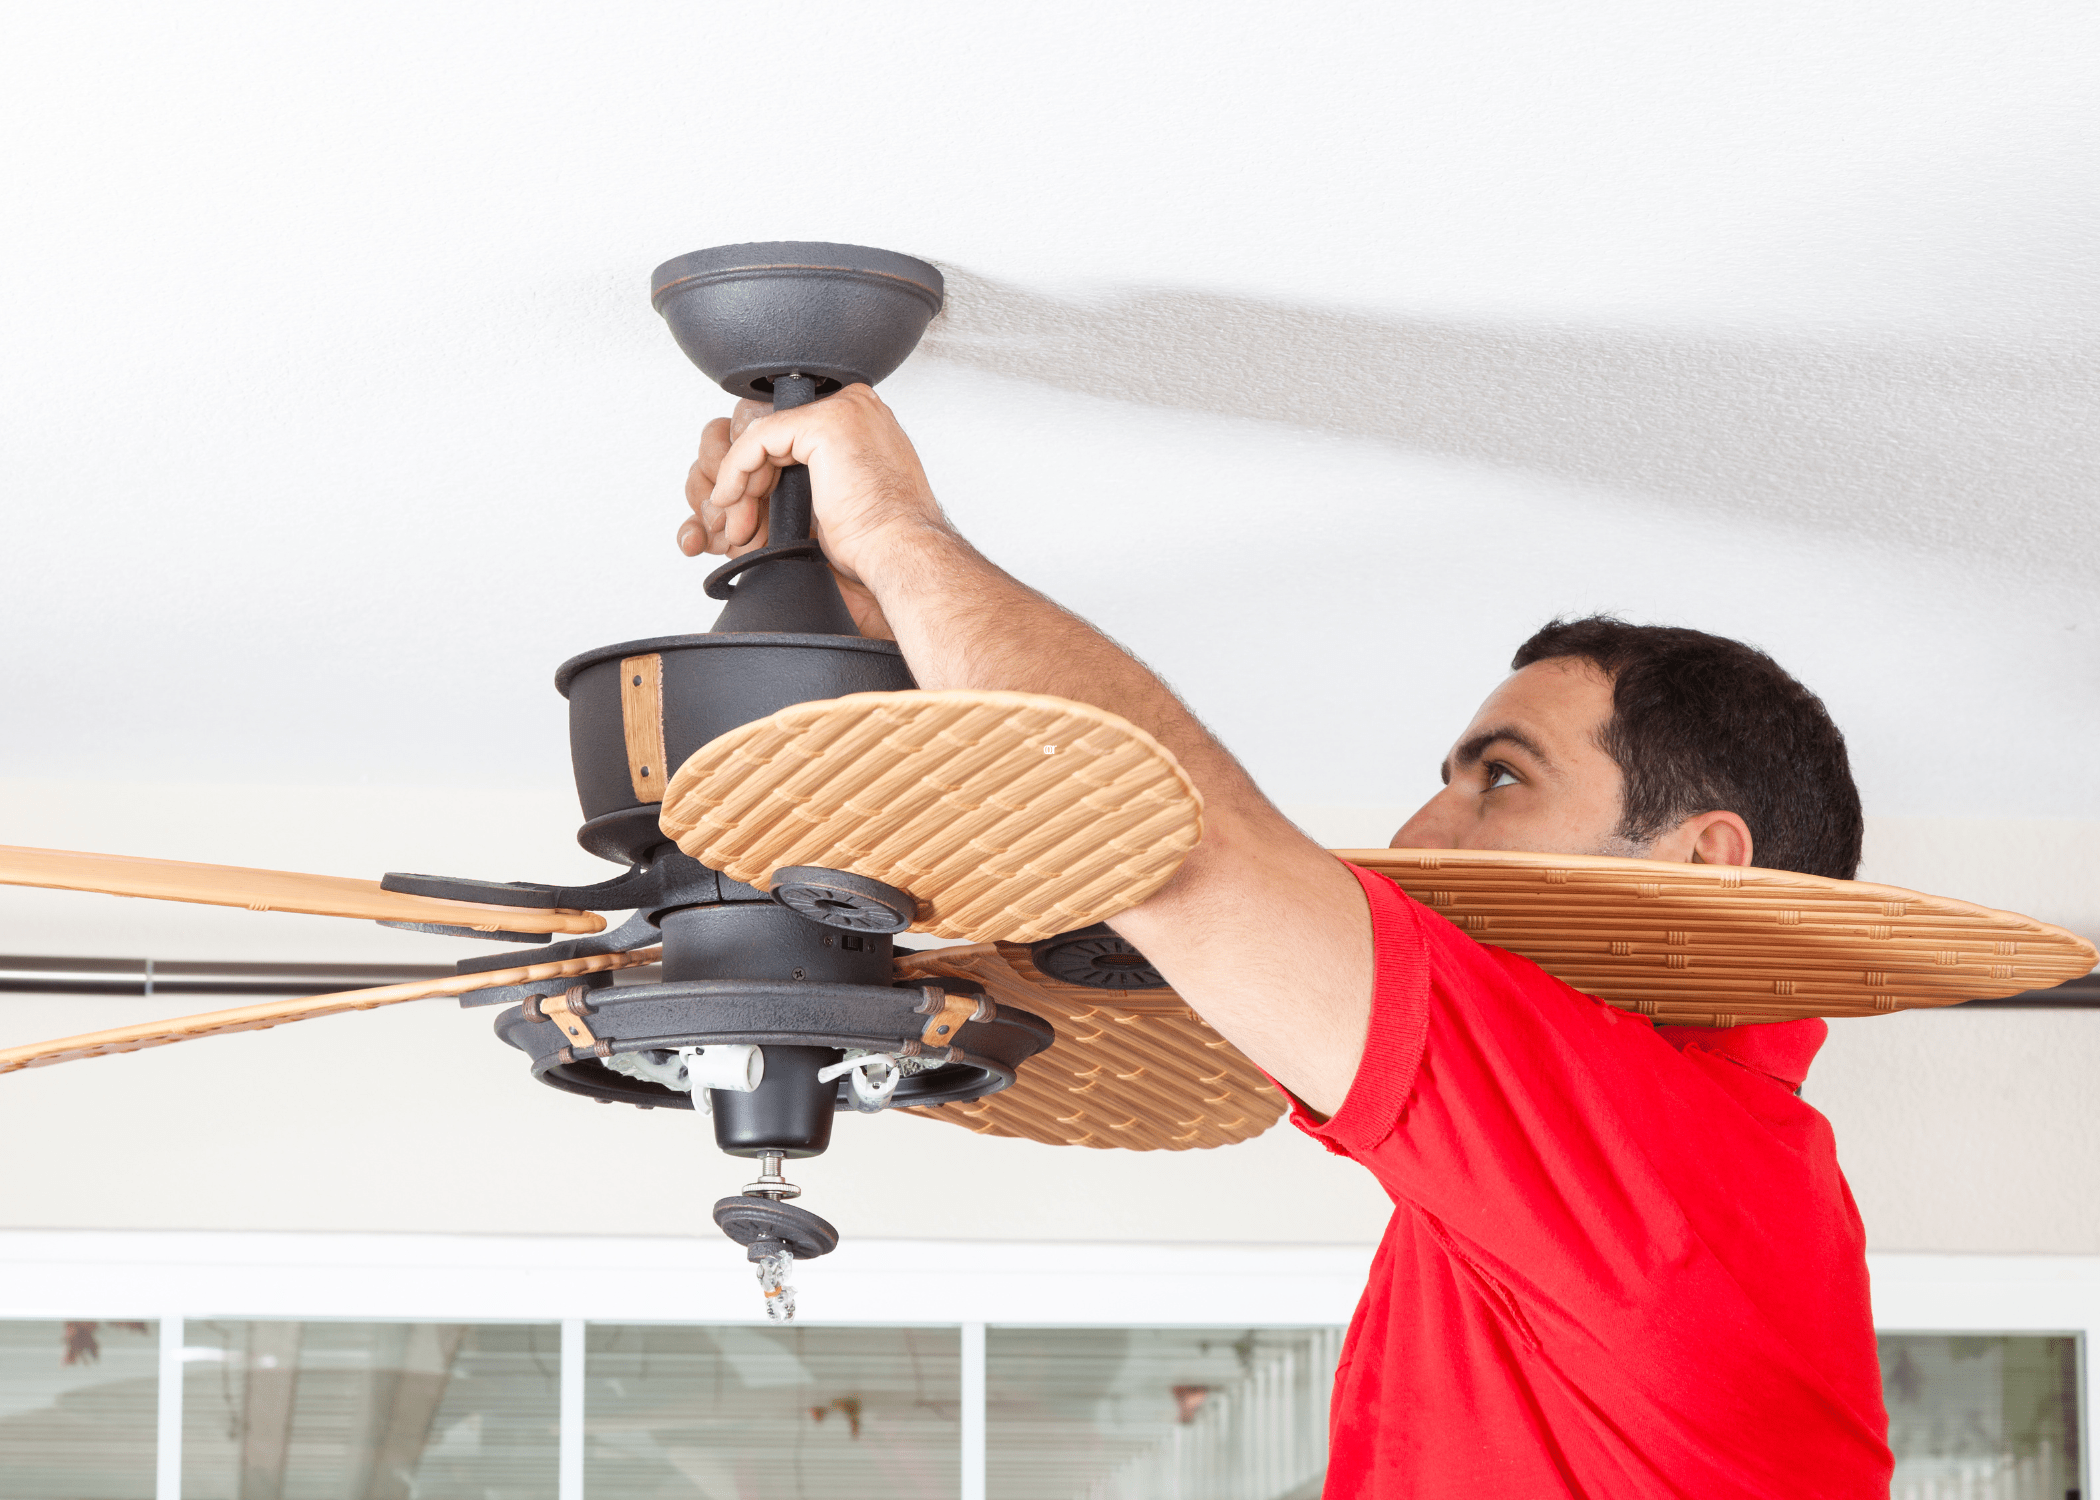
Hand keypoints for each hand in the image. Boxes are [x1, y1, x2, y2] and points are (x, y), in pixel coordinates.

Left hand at [678, 386, 949, 637]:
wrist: (900, 554)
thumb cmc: (880, 540)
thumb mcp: (839, 496)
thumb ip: (814, 476)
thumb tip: (771, 483)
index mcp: (864, 422)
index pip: (795, 436)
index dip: (768, 475)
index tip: (753, 513)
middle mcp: (857, 407)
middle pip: (778, 435)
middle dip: (752, 482)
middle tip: (740, 524)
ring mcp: (843, 410)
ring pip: (764, 437)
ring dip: (741, 483)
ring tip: (737, 524)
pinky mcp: (822, 424)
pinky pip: (758, 439)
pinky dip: (736, 471)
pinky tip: (730, 499)